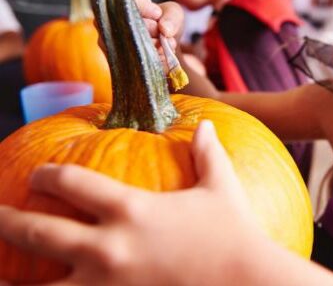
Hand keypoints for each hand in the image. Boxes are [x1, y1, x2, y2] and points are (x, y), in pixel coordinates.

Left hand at [0, 121, 260, 285]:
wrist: (248, 284)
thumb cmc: (235, 235)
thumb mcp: (221, 188)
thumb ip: (208, 153)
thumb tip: (204, 124)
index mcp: (131, 209)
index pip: (73, 183)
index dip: (48, 176)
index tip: (39, 175)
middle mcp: (109, 247)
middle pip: (39, 232)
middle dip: (8, 221)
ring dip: (10, 281)